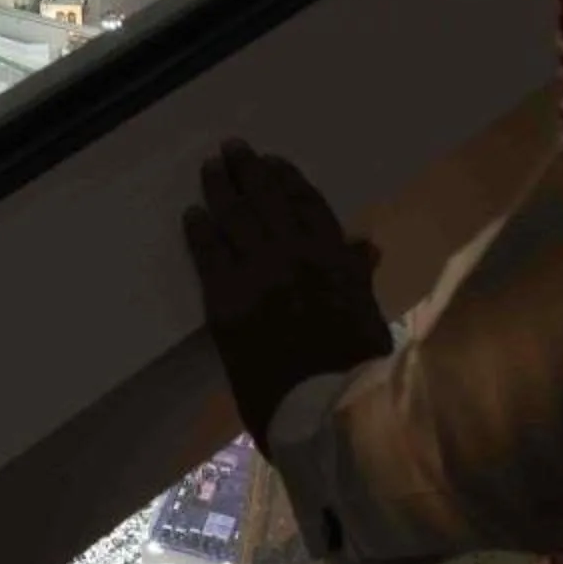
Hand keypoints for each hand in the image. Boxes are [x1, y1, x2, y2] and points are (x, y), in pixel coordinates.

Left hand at [183, 140, 394, 453]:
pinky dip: (200, 230)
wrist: (326, 415)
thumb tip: (365, 246)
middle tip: (231, 148)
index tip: (273, 162)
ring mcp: (259, 275)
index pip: (307, 202)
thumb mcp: (369, 316)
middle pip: (266, 199)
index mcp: (335, 257)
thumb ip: (358, 277)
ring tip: (211, 168)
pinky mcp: (227, 303)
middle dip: (249, 170)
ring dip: (221, 188)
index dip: (286, 178)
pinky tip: (193, 215)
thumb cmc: (357, 372)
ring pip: (234, 217)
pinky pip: (208, 254)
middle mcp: (296, 254)